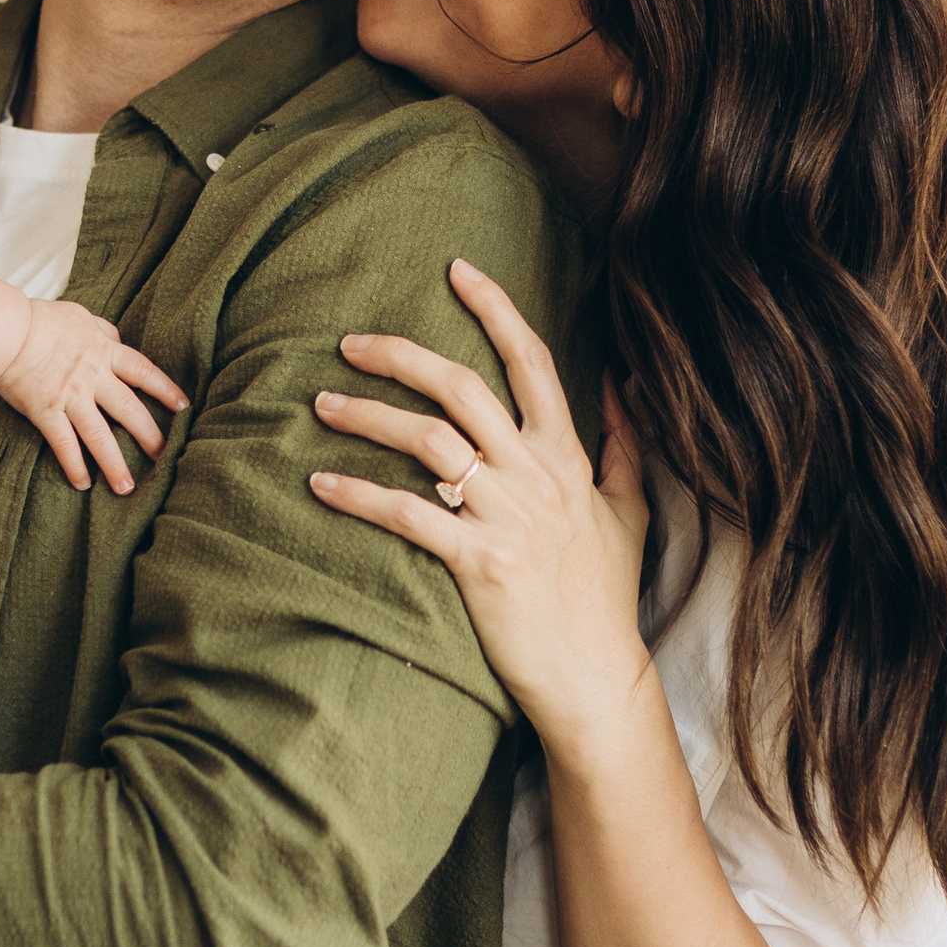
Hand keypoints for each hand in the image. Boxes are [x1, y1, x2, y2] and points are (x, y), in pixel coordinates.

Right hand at [0, 299, 184, 495]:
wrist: (7, 331)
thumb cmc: (41, 319)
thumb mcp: (80, 316)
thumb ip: (102, 330)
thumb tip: (116, 338)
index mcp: (104, 352)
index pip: (143, 372)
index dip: (165, 389)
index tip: (183, 406)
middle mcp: (93, 378)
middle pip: (129, 410)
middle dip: (150, 436)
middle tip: (165, 457)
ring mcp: (70, 398)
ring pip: (100, 436)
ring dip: (114, 464)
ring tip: (127, 488)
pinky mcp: (46, 413)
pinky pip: (64, 445)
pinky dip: (74, 466)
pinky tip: (82, 484)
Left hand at [309, 257, 651, 757]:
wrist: (595, 676)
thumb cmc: (604, 599)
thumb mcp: (627, 510)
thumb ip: (620, 444)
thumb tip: (620, 385)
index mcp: (568, 457)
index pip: (533, 362)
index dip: (495, 308)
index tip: (457, 269)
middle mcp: (536, 476)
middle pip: (461, 388)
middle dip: (400, 354)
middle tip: (350, 342)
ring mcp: (506, 517)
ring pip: (426, 440)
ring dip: (367, 416)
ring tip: (322, 405)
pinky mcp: (476, 562)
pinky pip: (406, 514)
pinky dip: (357, 494)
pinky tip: (319, 483)